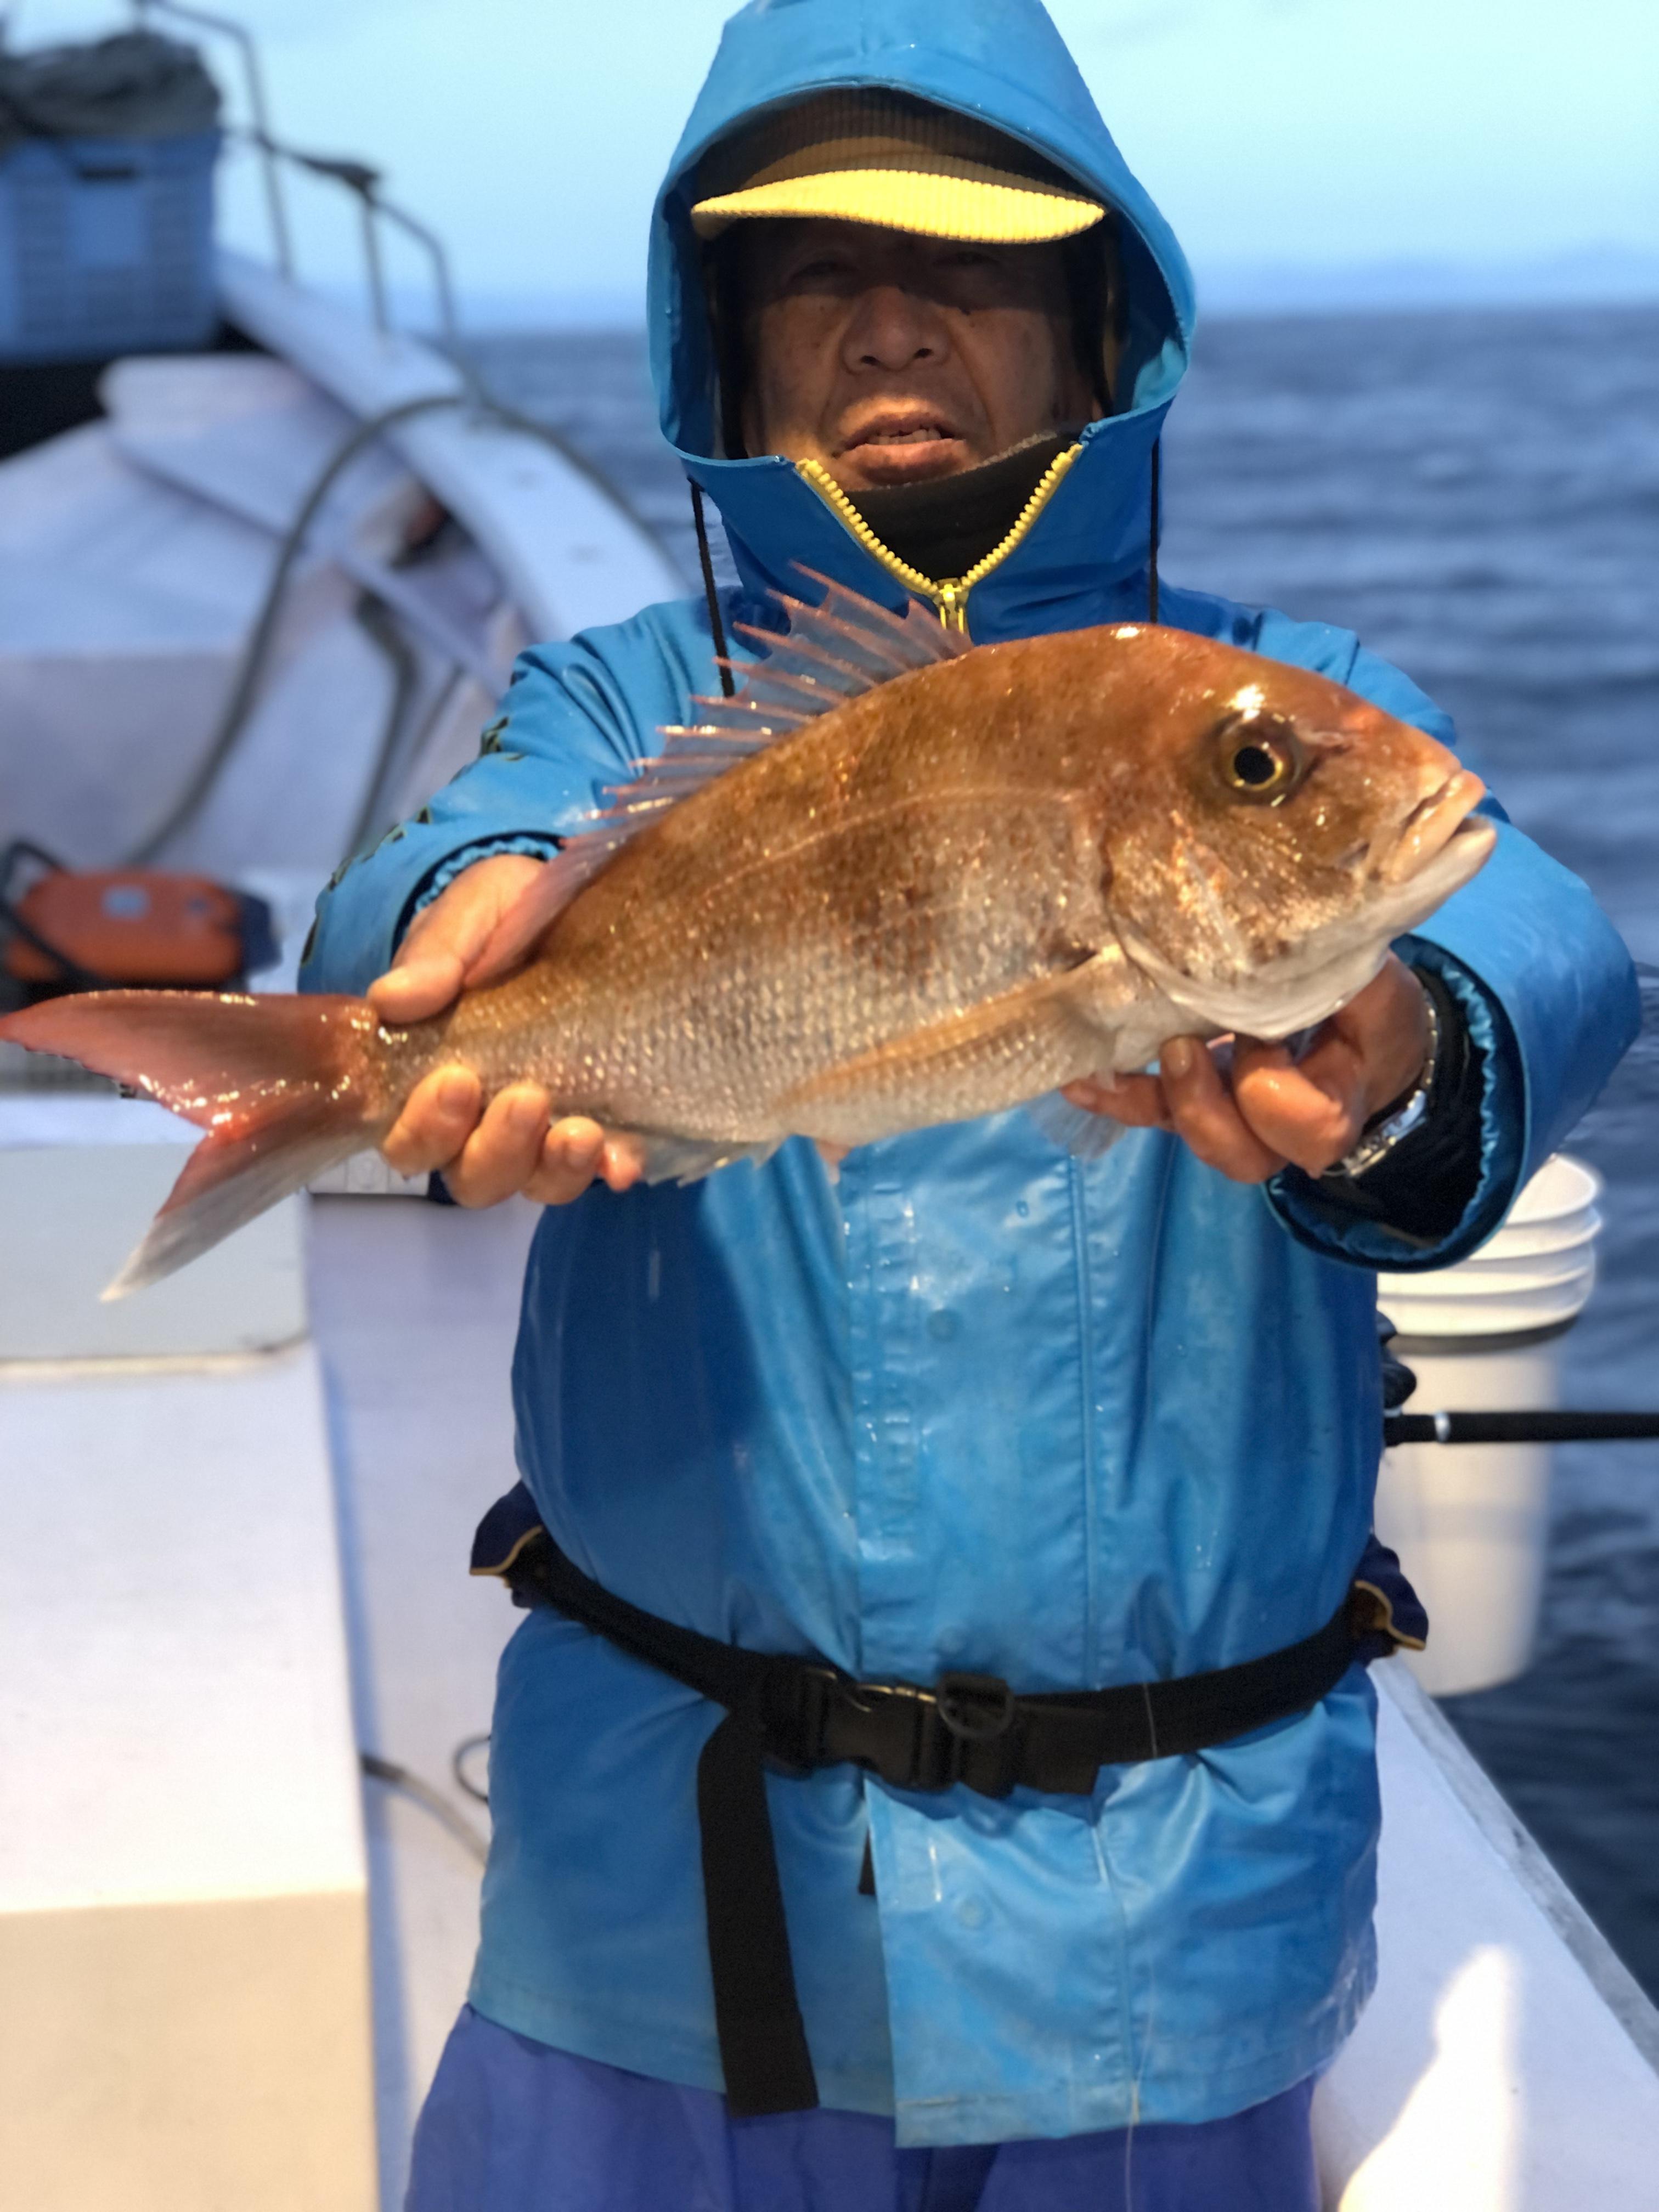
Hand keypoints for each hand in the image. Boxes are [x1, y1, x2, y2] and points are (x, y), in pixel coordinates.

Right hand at [366, 854, 643, 1205]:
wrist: (572, 908)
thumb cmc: (501, 917)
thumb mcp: (470, 913)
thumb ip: (433, 953)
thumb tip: (393, 998)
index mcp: (428, 1081)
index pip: (408, 1140)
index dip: (426, 1128)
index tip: (456, 1080)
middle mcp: (480, 1122)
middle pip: (472, 1177)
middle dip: (496, 1149)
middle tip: (525, 1098)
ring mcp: (544, 1131)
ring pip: (536, 1183)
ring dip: (555, 1169)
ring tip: (582, 1132)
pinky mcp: (605, 1124)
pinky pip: (605, 1165)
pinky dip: (612, 1167)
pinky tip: (623, 1160)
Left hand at [1062, 954, 1431, 1183]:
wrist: (1364, 1048)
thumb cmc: (1369, 1015)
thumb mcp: (1374, 989)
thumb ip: (1348, 972)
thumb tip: (1309, 923)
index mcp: (1337, 1104)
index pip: (1310, 1124)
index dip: (1273, 1082)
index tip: (1263, 1027)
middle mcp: (1281, 1133)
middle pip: (1242, 1151)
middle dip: (1203, 1101)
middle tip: (1182, 1043)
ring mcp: (1231, 1121)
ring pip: (1191, 1139)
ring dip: (1150, 1100)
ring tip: (1109, 1061)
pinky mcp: (1191, 1105)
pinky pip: (1148, 1114)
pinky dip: (1112, 1096)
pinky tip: (1074, 1078)